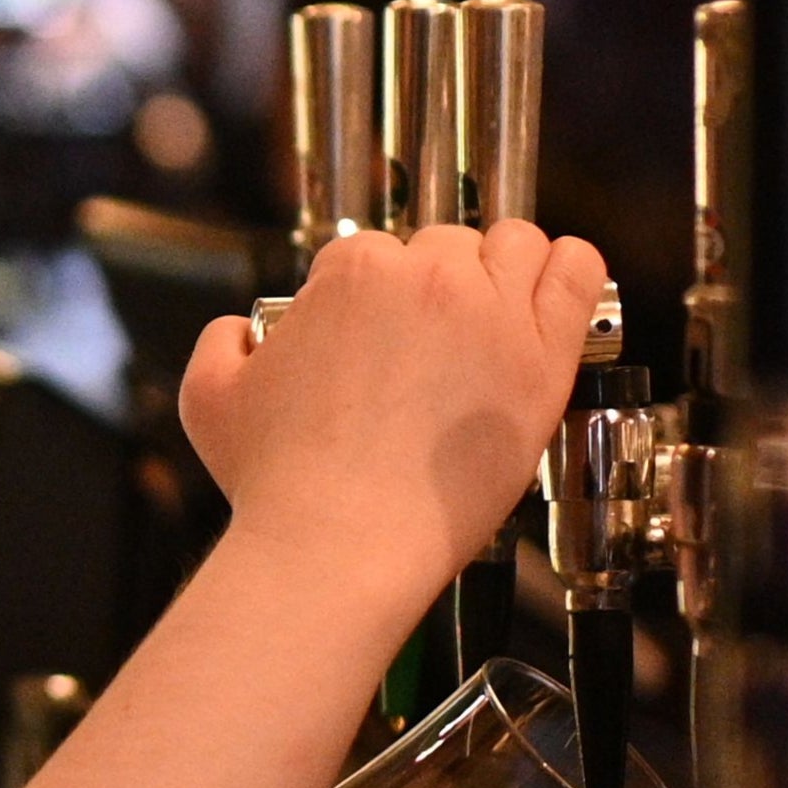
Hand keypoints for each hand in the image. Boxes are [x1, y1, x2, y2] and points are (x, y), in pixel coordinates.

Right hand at [178, 222, 605, 616]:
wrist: (340, 541)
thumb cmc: (281, 480)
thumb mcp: (210, 397)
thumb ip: (221, 342)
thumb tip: (243, 332)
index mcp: (353, 272)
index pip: (375, 254)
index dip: (373, 299)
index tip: (378, 342)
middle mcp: (427, 276)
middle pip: (446, 246)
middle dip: (437, 286)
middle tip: (431, 348)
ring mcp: (491, 312)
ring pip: (514, 246)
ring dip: (503, 270)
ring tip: (493, 321)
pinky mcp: (543, 356)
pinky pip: (577, 274)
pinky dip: (569, 269)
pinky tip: (554, 291)